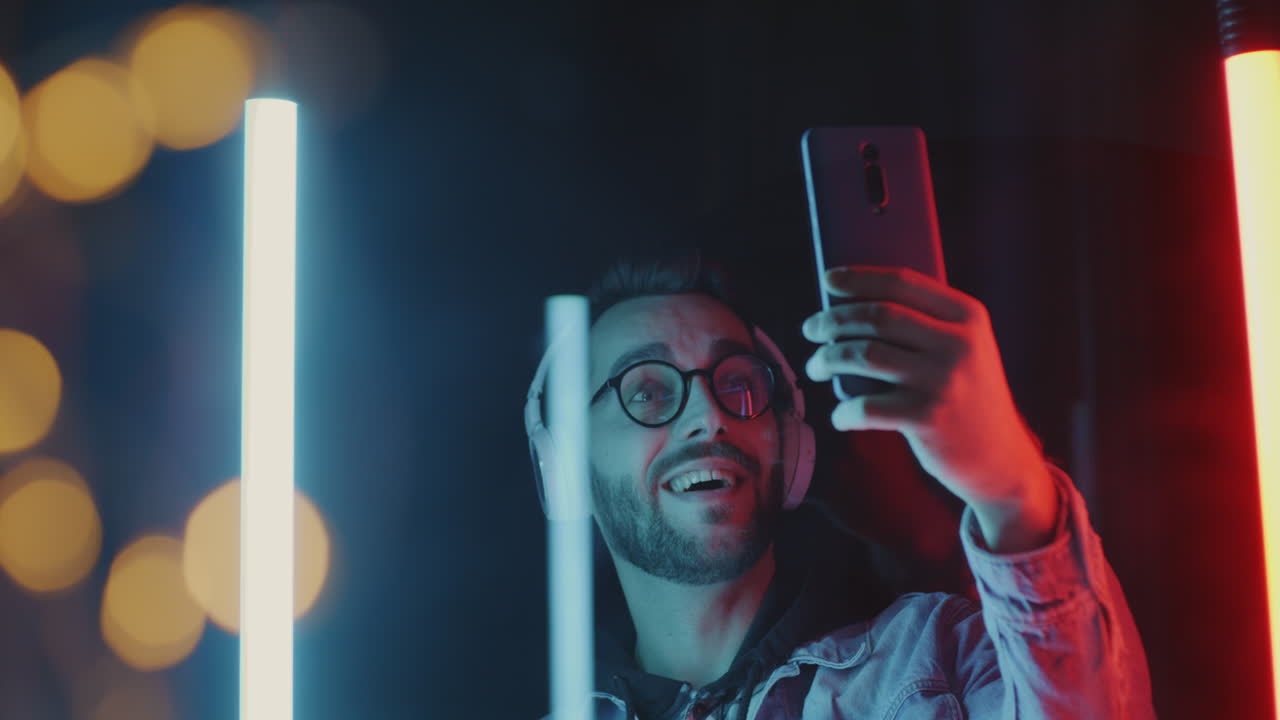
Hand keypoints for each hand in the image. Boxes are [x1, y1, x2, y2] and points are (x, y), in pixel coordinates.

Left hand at [801, 265, 1057, 551]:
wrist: (1000, 457)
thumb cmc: (966, 395)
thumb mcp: (964, 349)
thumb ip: (925, 323)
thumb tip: (852, 303)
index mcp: (968, 316)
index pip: (903, 283)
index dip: (859, 278)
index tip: (828, 281)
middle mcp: (959, 343)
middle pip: (877, 316)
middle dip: (833, 320)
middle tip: (811, 329)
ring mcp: (944, 381)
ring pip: (864, 354)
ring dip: (828, 359)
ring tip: (816, 367)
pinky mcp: (928, 418)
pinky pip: (866, 406)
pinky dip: (844, 412)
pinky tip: (840, 416)